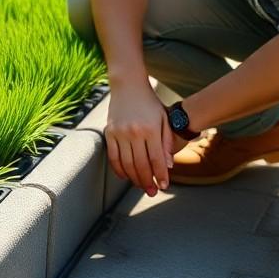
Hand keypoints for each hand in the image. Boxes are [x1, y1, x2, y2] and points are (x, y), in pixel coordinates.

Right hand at [105, 77, 174, 196]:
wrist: (129, 85)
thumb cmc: (150, 102)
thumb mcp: (164, 119)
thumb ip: (167, 142)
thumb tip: (169, 164)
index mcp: (150, 129)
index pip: (156, 159)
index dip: (161, 175)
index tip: (165, 186)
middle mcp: (134, 132)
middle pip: (141, 165)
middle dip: (148, 181)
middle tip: (153, 191)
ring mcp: (119, 133)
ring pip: (127, 164)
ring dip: (135, 179)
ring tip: (142, 186)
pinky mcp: (109, 133)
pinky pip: (113, 157)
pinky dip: (119, 170)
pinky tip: (126, 176)